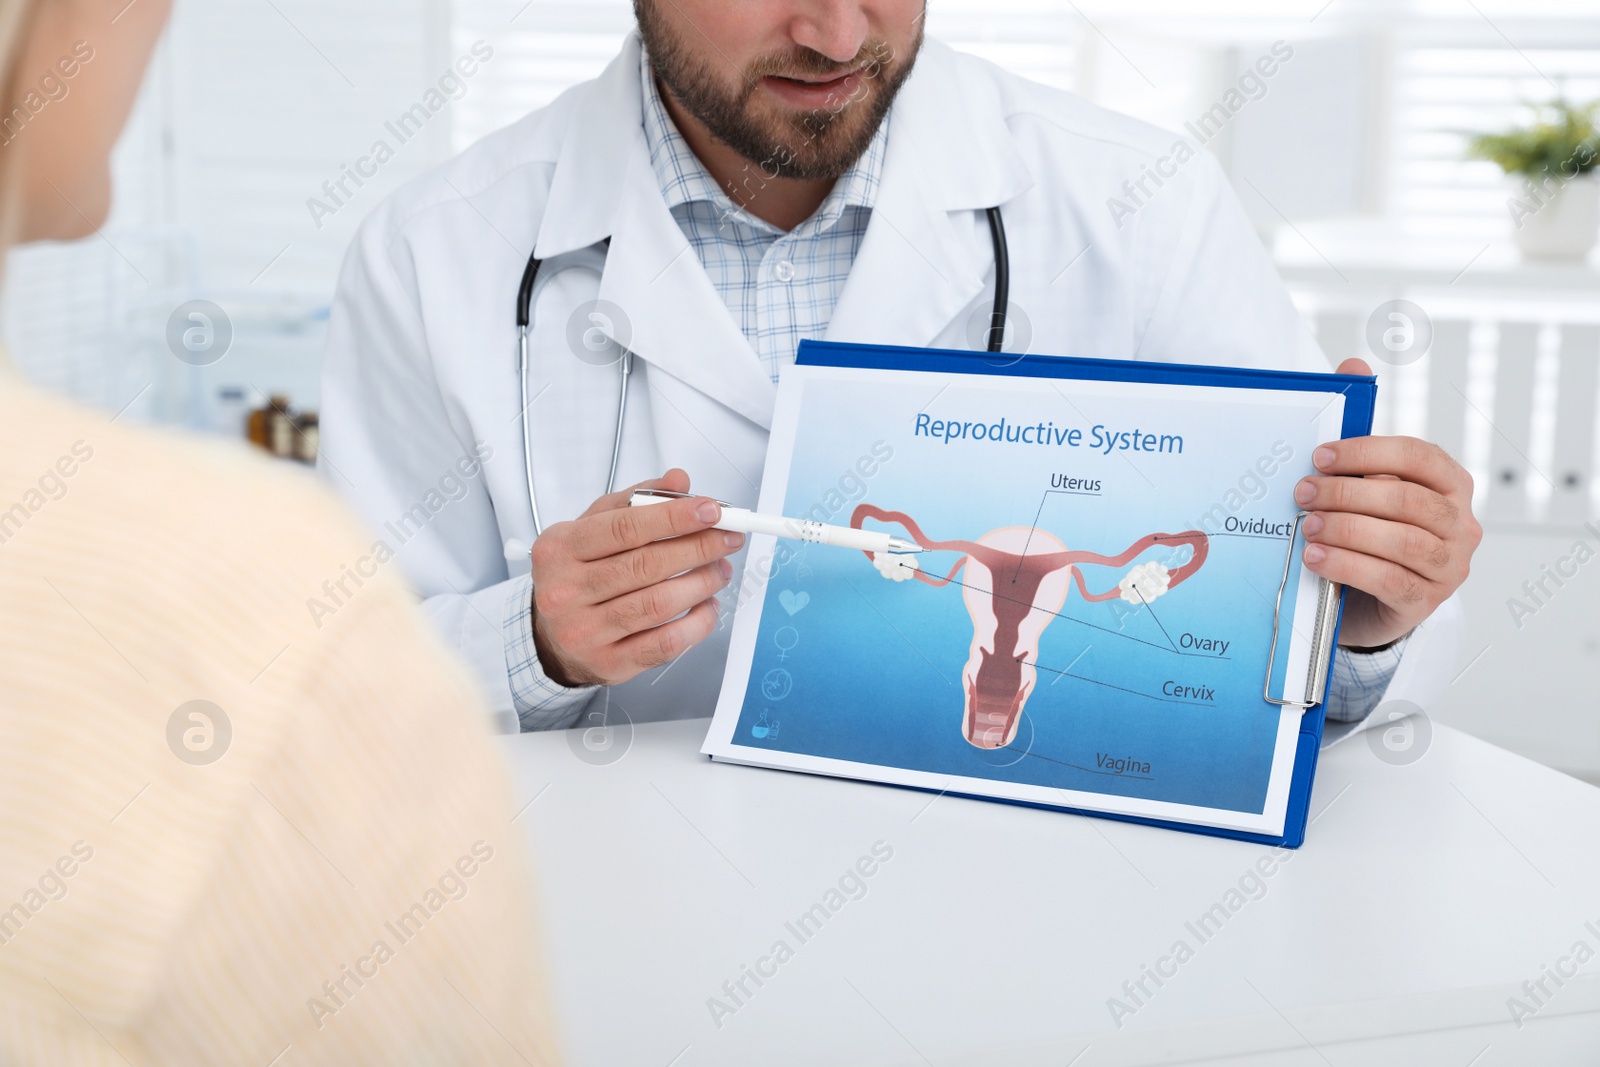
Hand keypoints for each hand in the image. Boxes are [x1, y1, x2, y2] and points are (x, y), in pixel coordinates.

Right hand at [528, 469, 744, 686]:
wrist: (551, 638)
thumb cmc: (577, 576)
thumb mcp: (592, 528)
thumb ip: (634, 502)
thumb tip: (679, 481)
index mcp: (559, 549)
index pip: (625, 527)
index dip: (674, 517)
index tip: (711, 510)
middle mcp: (565, 591)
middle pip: (646, 565)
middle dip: (698, 548)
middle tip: (727, 538)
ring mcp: (585, 632)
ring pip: (658, 604)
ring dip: (702, 583)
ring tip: (720, 569)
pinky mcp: (609, 663)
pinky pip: (665, 644)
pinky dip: (697, 623)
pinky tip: (707, 605)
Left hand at [1296, 358, 1482, 649]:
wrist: (1369, 601)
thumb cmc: (1369, 533)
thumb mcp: (1363, 485)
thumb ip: (1359, 433)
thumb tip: (1353, 366)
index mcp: (1449, 484)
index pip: (1418, 456)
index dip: (1368, 452)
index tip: (1320, 455)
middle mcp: (1459, 523)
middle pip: (1406, 499)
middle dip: (1348, 493)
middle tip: (1302, 492)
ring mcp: (1448, 565)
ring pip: (1403, 541)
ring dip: (1347, 530)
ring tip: (1307, 525)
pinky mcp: (1426, 601)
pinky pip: (1389, 579)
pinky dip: (1348, 565)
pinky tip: (1315, 558)